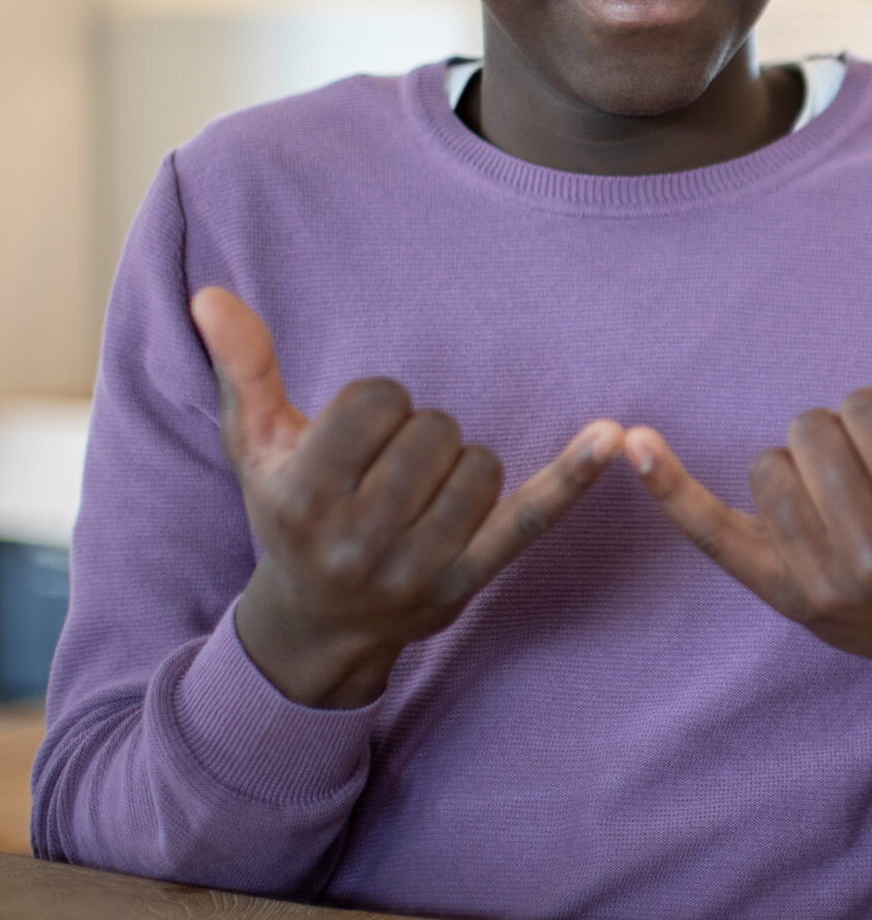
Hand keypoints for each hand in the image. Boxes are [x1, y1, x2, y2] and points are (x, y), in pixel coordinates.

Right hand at [193, 287, 623, 708]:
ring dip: (460, 465)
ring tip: (419, 494)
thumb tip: (211, 294)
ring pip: (480, 463)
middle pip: (434, 429)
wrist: (315, 625)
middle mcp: (358, 539)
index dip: (377, 405)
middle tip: (388, 473)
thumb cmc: (286, 515)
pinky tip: (612, 437)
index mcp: (303, 495)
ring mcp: (418, 566)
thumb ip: (243, 367)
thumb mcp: (255, 447)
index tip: (358, 438)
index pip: (379, 401)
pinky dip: (574, 474)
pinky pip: (533, 516)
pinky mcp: (470, 580)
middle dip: (418, 436)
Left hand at [628, 346, 871, 703]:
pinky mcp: (773, 590)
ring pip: (770, 464)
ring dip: (800, 467)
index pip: (869, 406)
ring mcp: (816, 577)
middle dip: (841, 438)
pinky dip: (669, 485)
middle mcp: (870, 551)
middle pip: (814, 428)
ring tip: (841, 502)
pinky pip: (709, 528)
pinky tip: (629, 443)